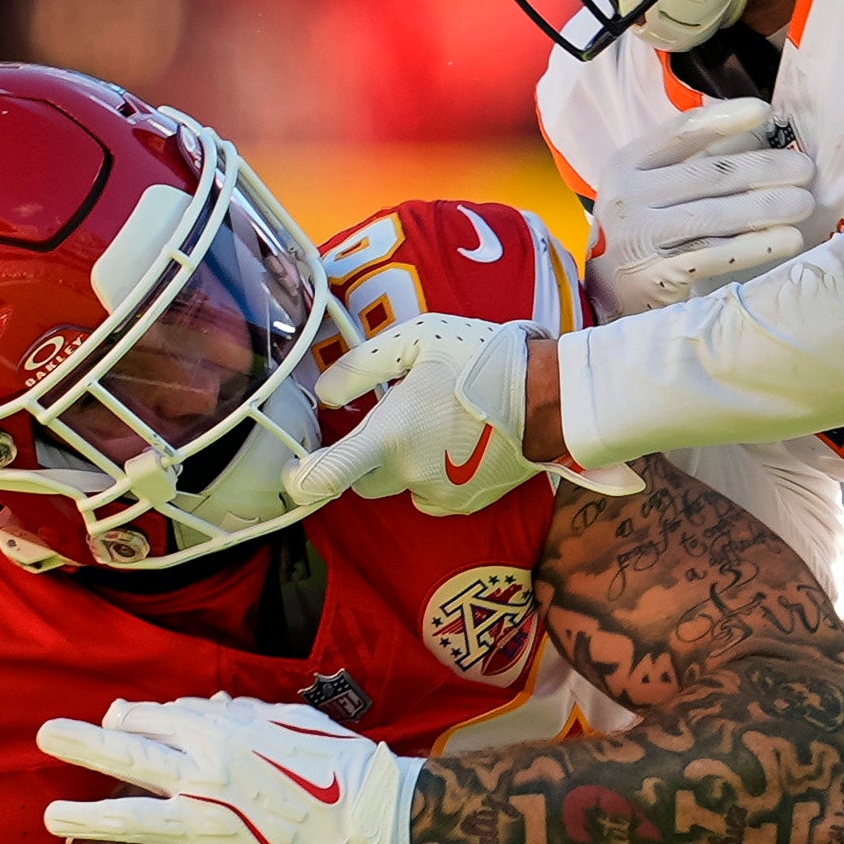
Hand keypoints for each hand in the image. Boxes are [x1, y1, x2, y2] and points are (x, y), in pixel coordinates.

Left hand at [38, 695, 419, 843]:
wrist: (376, 818)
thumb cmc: (338, 762)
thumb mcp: (286, 719)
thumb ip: (231, 713)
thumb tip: (185, 707)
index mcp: (223, 733)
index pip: (160, 719)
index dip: (135, 718)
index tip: (118, 721)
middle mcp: (205, 776)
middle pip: (129, 755)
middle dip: (83, 743)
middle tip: (46, 735)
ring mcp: (208, 827)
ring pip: (131, 818)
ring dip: (86, 815)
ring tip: (51, 815)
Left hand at [287, 307, 540, 516]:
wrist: (549, 397)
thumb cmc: (479, 360)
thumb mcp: (415, 340)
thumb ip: (361, 366)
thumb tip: (326, 394)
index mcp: (391, 436)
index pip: (328, 475)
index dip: (302, 480)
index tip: (294, 474)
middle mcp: (410, 474)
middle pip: (362, 481)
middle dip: (365, 458)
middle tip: (390, 421)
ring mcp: (439, 494)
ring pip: (400, 488)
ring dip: (403, 465)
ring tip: (433, 428)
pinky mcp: (466, 504)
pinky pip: (431, 497)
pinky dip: (433, 477)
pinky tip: (455, 447)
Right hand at [584, 99, 819, 313]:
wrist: (607, 295)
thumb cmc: (642, 233)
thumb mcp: (650, 188)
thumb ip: (692, 162)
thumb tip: (757, 132)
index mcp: (628, 164)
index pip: (681, 133)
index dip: (724, 120)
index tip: (765, 112)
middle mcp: (630, 196)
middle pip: (707, 175)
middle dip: (763, 169)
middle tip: (805, 168)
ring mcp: (641, 236)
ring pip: (715, 216)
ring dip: (766, 208)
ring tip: (804, 203)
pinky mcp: (657, 275)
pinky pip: (716, 255)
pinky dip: (756, 246)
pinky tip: (788, 240)